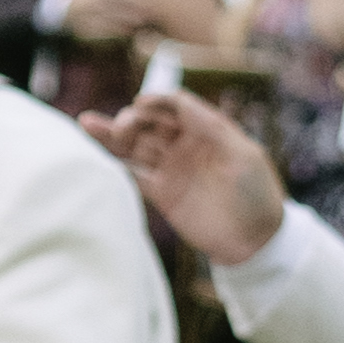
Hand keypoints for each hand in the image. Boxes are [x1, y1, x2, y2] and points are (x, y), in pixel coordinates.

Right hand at [94, 85, 284, 267]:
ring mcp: (172, 169)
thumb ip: (211, 126)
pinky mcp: (162, 193)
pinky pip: (133, 174)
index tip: (140, 104)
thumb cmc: (258, 194)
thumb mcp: (243, 154)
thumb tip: (178, 100)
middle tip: (122, 128)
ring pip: (136, 146)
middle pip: (150, 123)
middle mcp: (186, 146)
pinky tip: (95, 155)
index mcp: (207, 131)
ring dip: (112, 136)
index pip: (175, 106)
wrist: (256, 242)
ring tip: (86, 124)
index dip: (157, 101)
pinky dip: (115, 165)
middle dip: (132, 119)